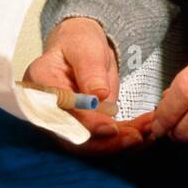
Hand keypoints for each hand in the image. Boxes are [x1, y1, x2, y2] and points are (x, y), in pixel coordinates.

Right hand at [25, 18, 147, 155]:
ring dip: (120, 144)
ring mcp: (65, 122)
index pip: (61, 112)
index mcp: (41, 86)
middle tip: (136, 137)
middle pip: (73, 137)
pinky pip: (103, 140)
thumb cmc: (79, 43)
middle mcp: (48, 111)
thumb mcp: (85, 48)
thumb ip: (90, 70)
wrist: (83, 49)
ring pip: (90, 144)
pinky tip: (144, 132)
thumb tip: (99, 96)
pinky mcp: (84, 129)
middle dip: (106, 142)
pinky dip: (124, 138)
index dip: (85, 123)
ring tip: (147, 133)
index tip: (111, 128)